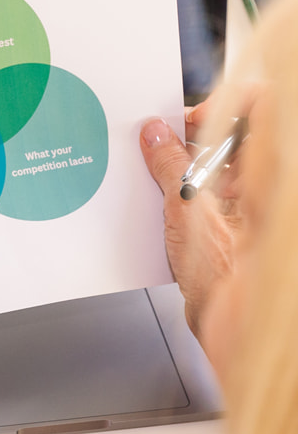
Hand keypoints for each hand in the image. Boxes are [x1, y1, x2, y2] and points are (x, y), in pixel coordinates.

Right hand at [139, 84, 260, 362]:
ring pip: (234, 161)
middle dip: (201, 136)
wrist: (240, 330)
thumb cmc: (226, 283)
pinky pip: (227, 190)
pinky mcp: (253, 226)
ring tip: (170, 185)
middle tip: (169, 150)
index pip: (261, 102)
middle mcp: (275, 184)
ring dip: (198, 166)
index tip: (191, 122)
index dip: (223, 103)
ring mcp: (269, 206)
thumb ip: (171, 165)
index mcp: (272, 171)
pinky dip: (201, 191)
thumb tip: (157, 136)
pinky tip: (178, 211)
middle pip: (244, 132)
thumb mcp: (186, 212)